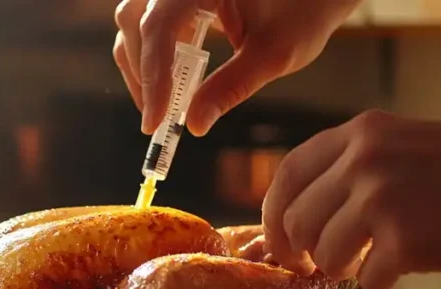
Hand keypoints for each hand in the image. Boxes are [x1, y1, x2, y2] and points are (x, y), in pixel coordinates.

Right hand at [113, 0, 359, 134]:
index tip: (156, 120)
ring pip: (134, 21)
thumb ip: (231, 87)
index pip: (159, 26)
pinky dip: (152, 55)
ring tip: (161, 103)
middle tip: (157, 118)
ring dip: (140, 64)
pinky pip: (148, 23)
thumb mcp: (274, 53)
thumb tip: (194, 124)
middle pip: (134, 20)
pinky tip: (171, 82)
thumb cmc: (307, 10)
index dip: (153, 75)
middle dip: (142, 72)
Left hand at [262, 110, 440, 288]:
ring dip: (345, 270)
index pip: (288, 174)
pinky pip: (367, 279)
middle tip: (322, 268)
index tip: (280, 243)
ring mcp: (382, 197)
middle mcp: (364, 159)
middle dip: (305, 254)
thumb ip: (353, 170)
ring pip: (325, 254)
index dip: (275, 215)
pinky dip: (382, 285)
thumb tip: (296, 217)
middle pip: (297, 221)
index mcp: (362, 132)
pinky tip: (406, 271)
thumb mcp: (407, 147)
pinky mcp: (406, 240)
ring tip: (374, 262)